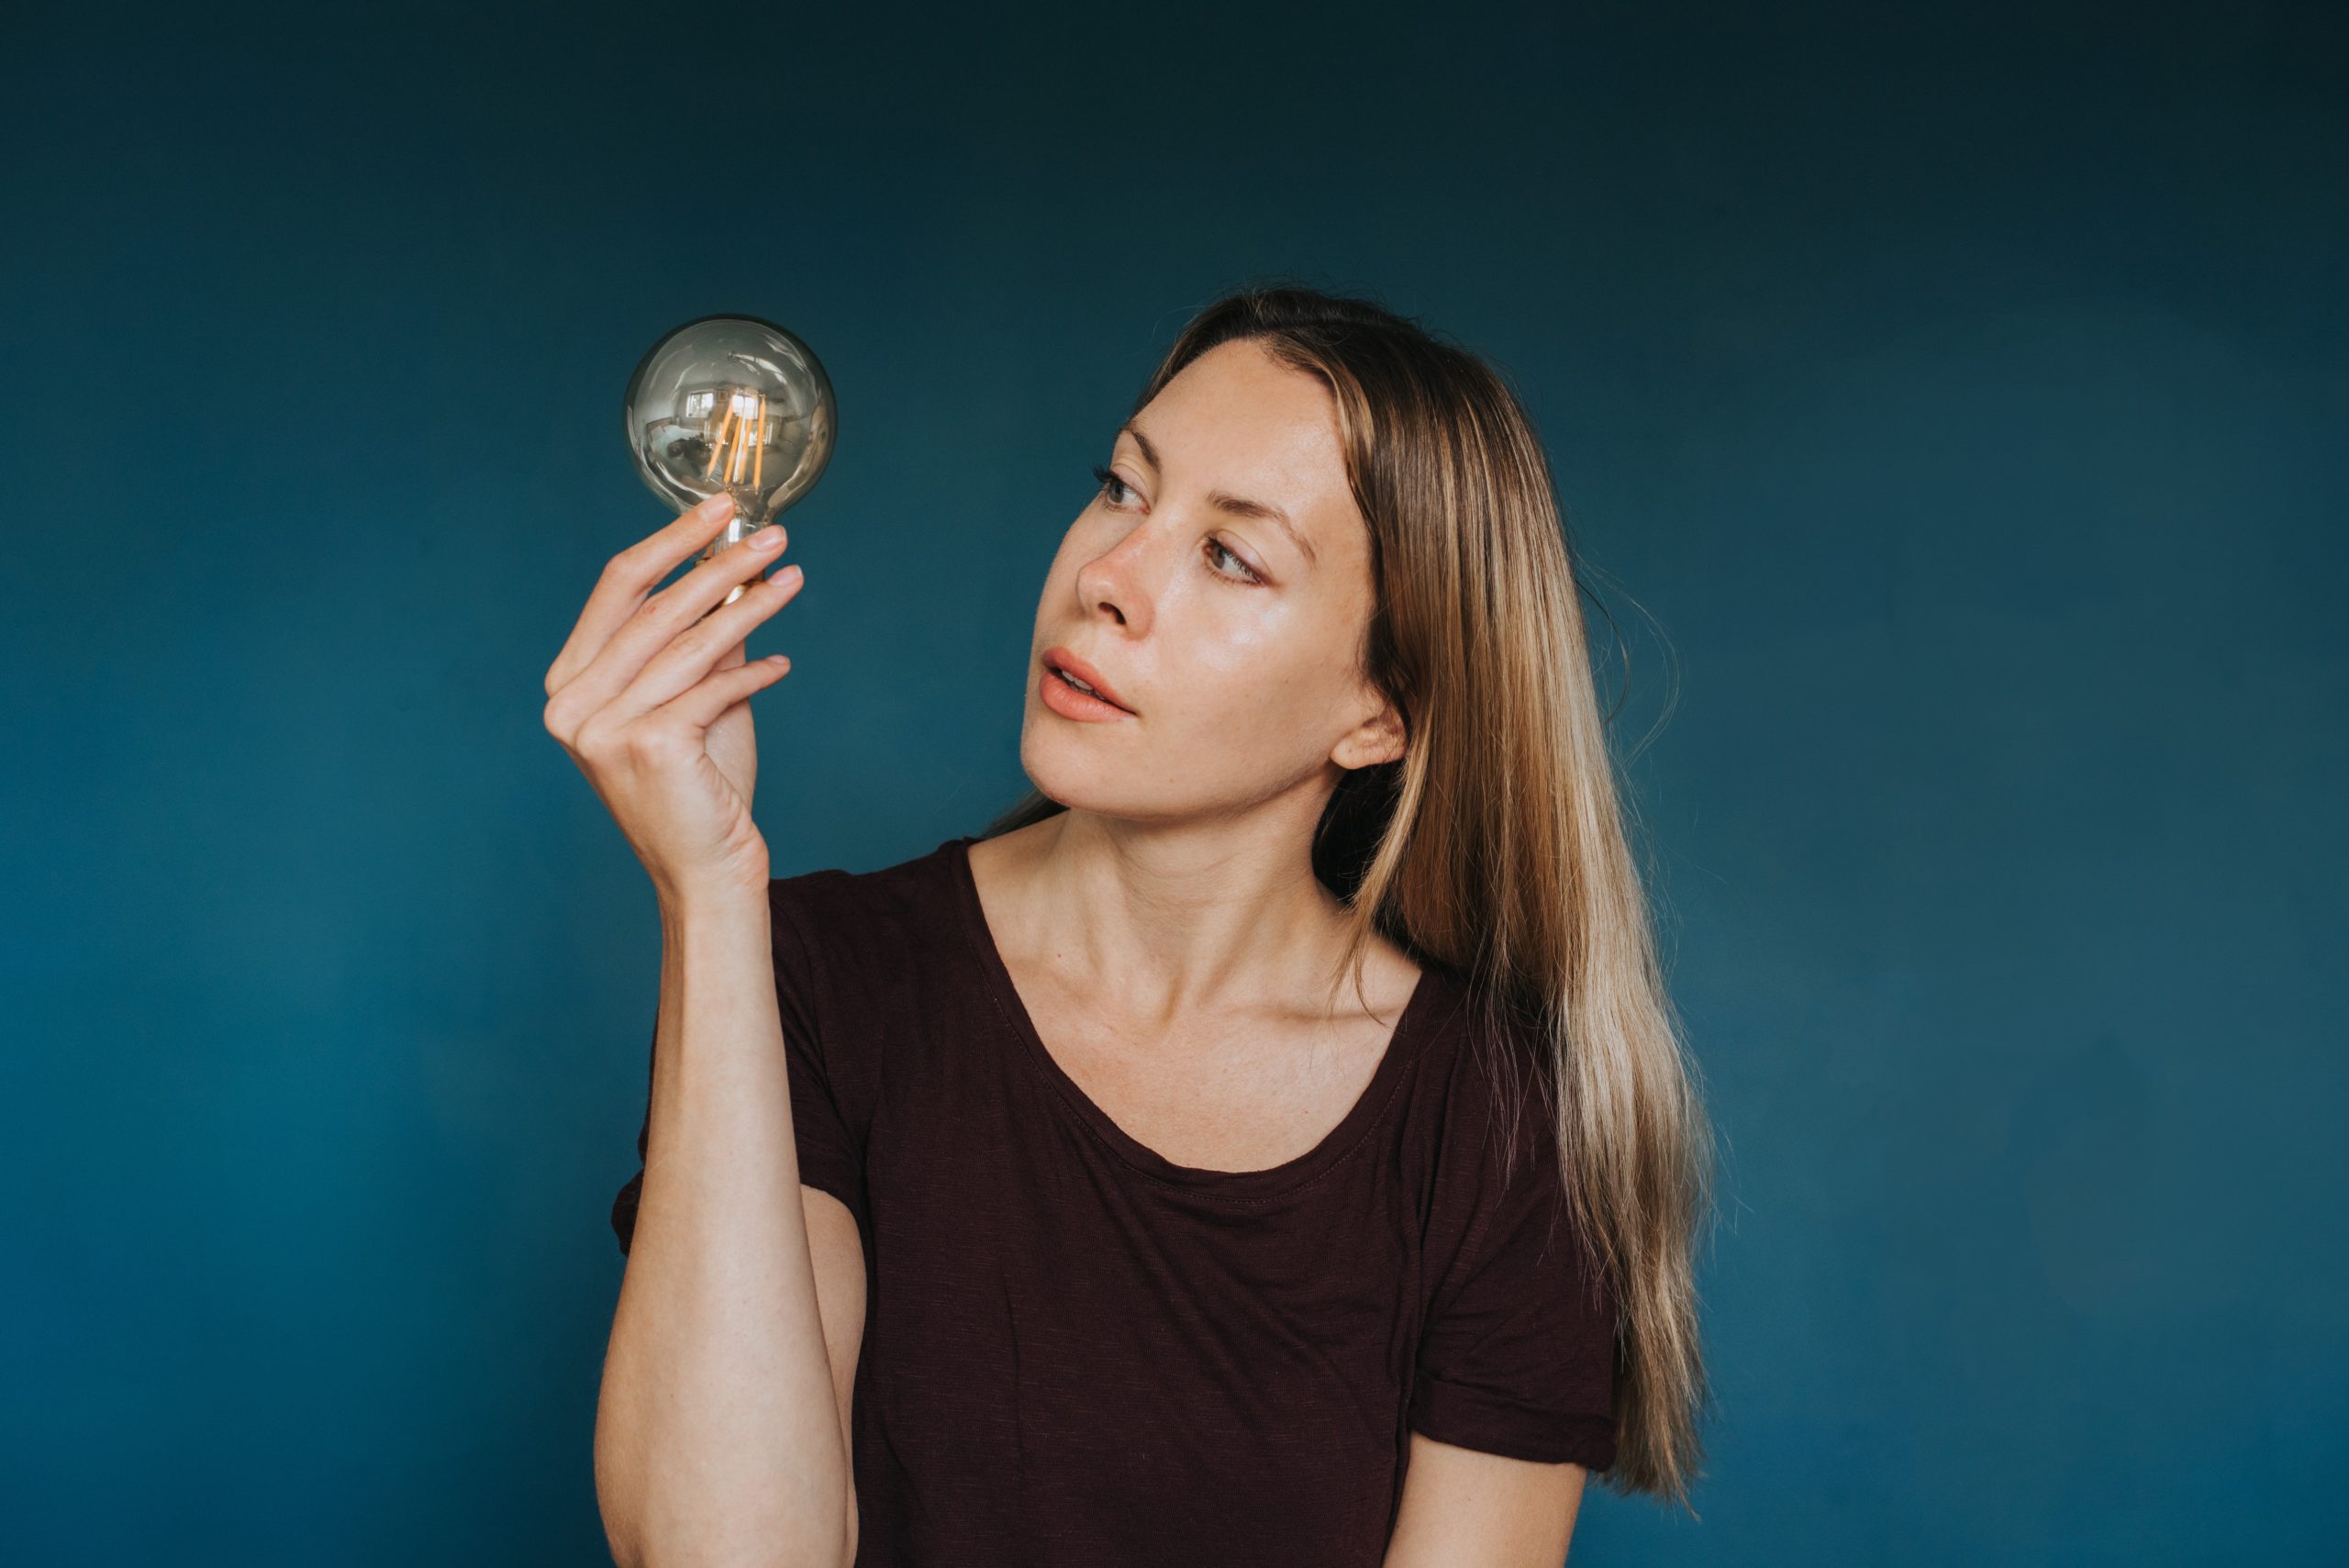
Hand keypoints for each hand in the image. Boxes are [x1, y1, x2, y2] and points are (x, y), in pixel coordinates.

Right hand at [541, 494, 806, 904]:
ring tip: (791, 580)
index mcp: (570, 682)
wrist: (707, 870)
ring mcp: (602, 727)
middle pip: (656, 606)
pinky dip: (754, 671)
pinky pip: (714, 686)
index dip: (671, 542)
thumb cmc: (701, 786)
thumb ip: (705, 639)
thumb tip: (736, 567)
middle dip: (721, 565)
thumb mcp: (699, 698)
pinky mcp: (648, 746)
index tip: (721, 512)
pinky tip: (782, 665)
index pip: (617, 587)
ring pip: (690, 641)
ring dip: (751, 605)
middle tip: (773, 537)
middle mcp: (572, 703)